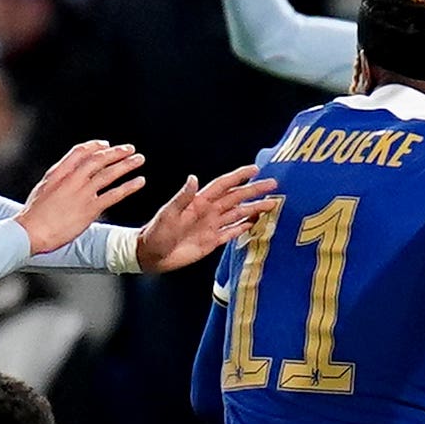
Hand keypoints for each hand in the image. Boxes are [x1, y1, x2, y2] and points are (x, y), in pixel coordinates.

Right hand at [17, 140, 145, 255]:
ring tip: (139, 159)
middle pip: (98, 159)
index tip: (105, 145)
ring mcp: (82, 193)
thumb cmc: (33, 215)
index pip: (80, 152)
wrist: (31, 231)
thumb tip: (66, 177)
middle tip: (129, 149)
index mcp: (59, 172)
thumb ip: (58, 180)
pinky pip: (114, 194)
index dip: (95, 147)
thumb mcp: (43, 189)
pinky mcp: (90, 208)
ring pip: (109, 173)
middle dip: (116, 152)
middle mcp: (72, 179)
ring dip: (126, 165)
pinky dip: (128, 187)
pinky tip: (139, 182)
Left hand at [133, 165, 279, 273]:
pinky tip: (255, 223)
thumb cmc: (155, 233)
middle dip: (255, 191)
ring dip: (254, 208)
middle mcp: (209, 211)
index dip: (239, 176)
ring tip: (272, 204)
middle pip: (236, 198)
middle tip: (273, 185)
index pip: (224, 185)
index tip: (255, 169)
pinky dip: (244, 227)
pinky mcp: (212, 241)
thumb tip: (193, 178)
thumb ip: (182, 197)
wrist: (151, 254)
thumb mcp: (168, 213)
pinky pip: (231, 232)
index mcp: (199, 202)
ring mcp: (211, 226)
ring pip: (238, 214)